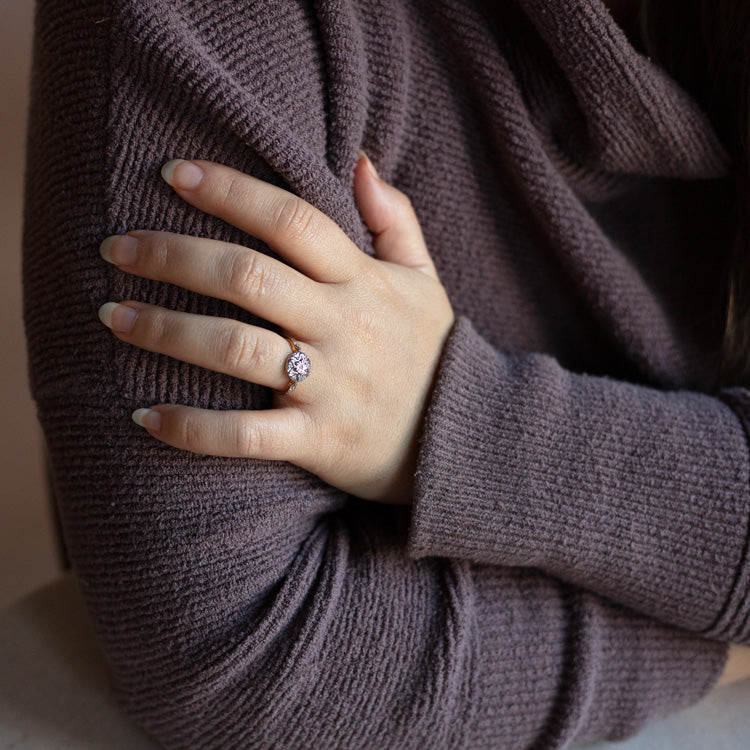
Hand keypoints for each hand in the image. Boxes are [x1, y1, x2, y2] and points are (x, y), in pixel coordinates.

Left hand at [97, 155, 454, 504]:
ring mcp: (331, 387)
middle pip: (248, 277)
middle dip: (174, 255)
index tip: (175, 173)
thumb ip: (395, 218)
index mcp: (365, 282)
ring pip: (236, 350)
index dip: (232, 191)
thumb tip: (360, 159)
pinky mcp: (320, 441)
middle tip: (117, 248)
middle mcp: (344, 328)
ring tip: (115, 318)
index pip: (293, 221)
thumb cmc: (432, 353)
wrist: (464, 438)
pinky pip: (246, 437)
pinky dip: (192, 429)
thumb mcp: (424, 280)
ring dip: (167, 331)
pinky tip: (144, 417)